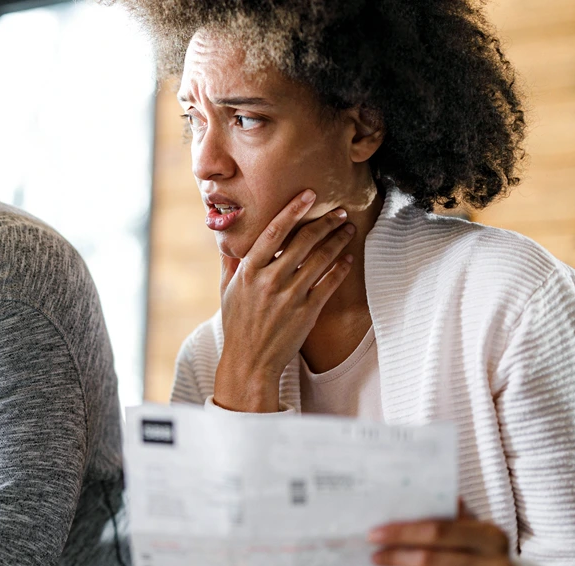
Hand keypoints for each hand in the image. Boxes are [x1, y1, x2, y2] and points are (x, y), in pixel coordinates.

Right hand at [213, 190, 355, 411]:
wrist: (250, 360)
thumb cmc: (237, 324)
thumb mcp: (226, 291)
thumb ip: (231, 263)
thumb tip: (228, 239)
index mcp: (248, 271)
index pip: (274, 231)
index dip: (293, 210)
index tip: (309, 195)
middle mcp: (269, 280)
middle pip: (303, 241)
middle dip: (325, 222)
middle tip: (339, 211)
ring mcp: (289, 296)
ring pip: (321, 259)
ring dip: (338, 240)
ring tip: (348, 229)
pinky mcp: (306, 312)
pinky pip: (329, 283)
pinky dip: (341, 268)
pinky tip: (348, 258)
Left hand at [370, 503, 523, 565]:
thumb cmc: (478, 559)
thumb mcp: (471, 535)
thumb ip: (447, 518)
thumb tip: (412, 495)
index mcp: (492, 537)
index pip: (438, 530)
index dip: (402, 532)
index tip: (374, 534)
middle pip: (430, 560)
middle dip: (396, 557)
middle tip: (375, 556)